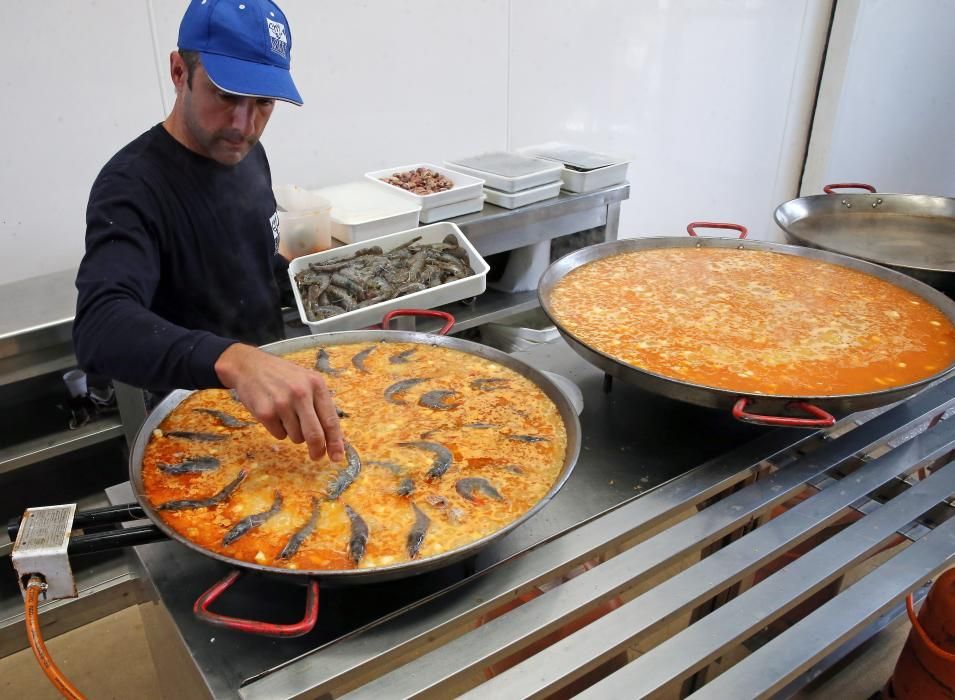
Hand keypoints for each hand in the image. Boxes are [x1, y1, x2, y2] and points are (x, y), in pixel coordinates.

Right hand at [214, 343, 344, 461]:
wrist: (249, 366)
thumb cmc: (283, 377)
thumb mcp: (307, 381)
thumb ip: (320, 405)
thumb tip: (335, 437)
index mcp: (316, 384)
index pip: (330, 420)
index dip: (335, 442)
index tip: (338, 457)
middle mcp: (301, 393)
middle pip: (315, 434)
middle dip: (317, 450)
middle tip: (316, 456)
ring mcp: (282, 403)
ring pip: (297, 437)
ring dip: (294, 433)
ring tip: (286, 415)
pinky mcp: (265, 413)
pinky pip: (279, 435)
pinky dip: (279, 430)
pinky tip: (274, 414)